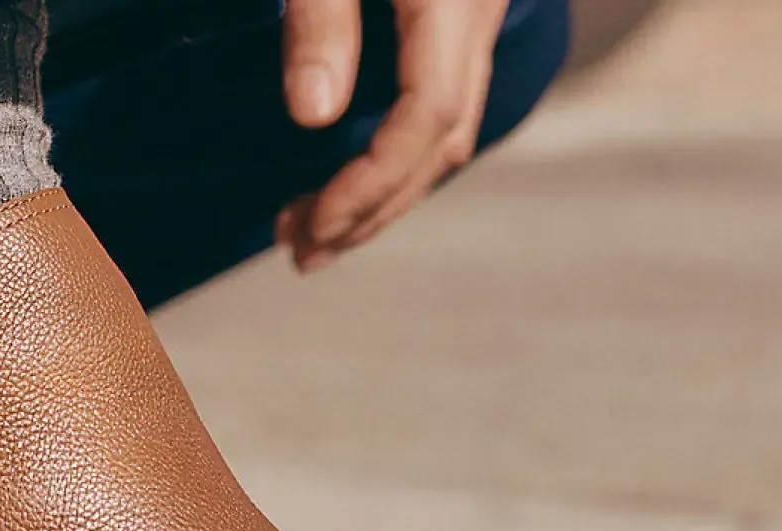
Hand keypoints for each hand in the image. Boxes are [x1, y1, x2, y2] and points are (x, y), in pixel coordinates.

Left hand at [275, 0, 505, 271]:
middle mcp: (479, 16)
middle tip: (302, 254)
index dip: (373, 182)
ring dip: (388, 190)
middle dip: (375, 209)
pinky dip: (403, 152)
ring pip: (452, 127)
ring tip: (317, 233)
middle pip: (445, 139)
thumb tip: (313, 117)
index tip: (311, 224)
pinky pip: (446, 101)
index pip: (430, 115)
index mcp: (453, 3)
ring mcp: (477, 15)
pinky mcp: (460, 12)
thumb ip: (321, 21)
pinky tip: (356, 174)